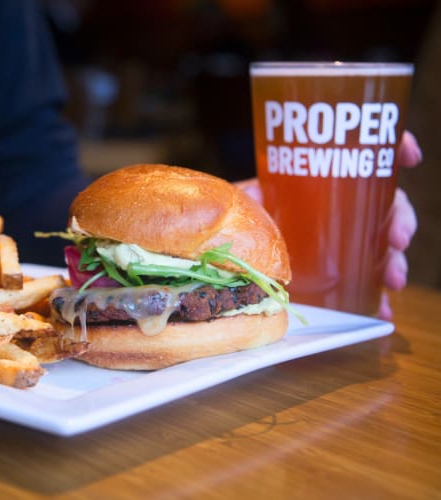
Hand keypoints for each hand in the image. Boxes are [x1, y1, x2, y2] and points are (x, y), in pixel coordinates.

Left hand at [237, 131, 421, 319]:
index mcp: (322, 179)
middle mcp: (338, 207)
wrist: (229, 254)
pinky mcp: (336, 272)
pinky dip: (377, 296)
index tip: (410, 156)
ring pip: (382, 243)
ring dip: (395, 260)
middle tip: (398, 238)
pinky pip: (365, 282)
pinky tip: (382, 308)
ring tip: (394, 278)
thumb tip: (255, 194)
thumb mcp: (244, 201)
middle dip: (400, 218)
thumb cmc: (241, 217)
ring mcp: (341, 240)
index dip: (394, 148)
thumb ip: (249, 195)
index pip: (366, 155)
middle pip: (384, 203)